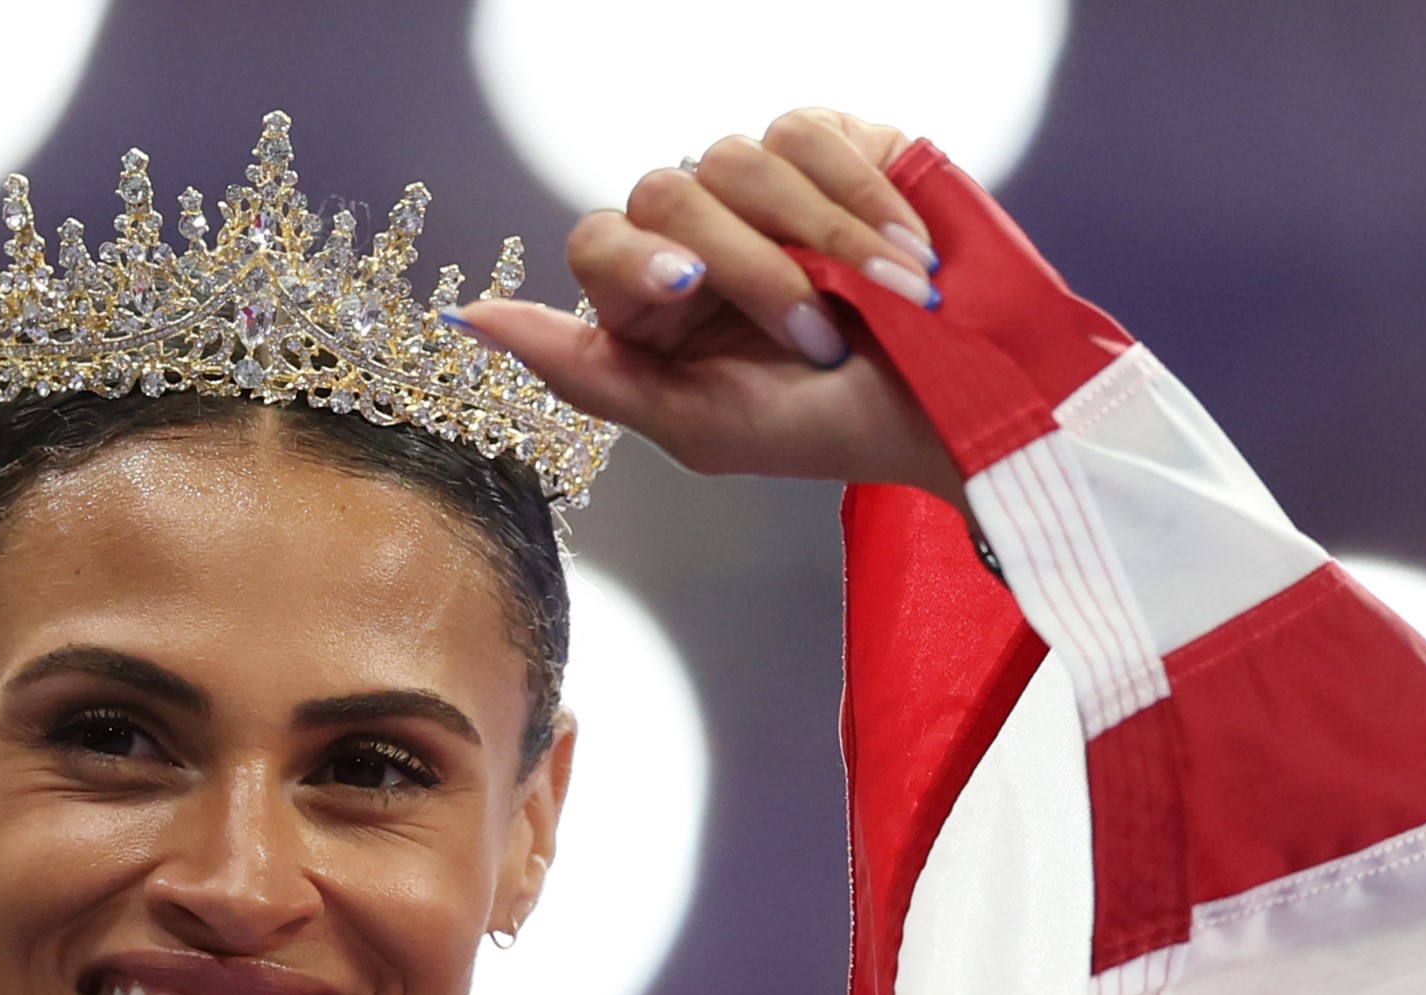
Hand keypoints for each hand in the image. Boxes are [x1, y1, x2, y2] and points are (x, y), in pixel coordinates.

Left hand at [450, 108, 961, 506]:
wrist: (956, 407)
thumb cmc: (826, 432)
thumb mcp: (700, 426)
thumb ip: (584, 373)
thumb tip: (469, 319)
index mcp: (649, 305)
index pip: (597, 241)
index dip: (634, 258)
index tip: (689, 287)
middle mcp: (697, 233)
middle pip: (667, 192)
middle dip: (751, 268)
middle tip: (817, 335)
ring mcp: (762, 186)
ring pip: (740, 155)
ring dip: (820, 237)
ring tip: (882, 299)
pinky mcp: (833, 146)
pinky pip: (812, 131)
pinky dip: (862, 194)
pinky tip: (902, 254)